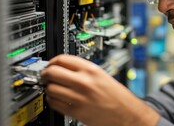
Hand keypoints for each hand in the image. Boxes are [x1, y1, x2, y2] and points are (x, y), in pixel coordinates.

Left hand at [40, 54, 159, 125]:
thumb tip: (65, 67)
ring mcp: (78, 97)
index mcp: (91, 70)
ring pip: (51, 88)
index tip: (51, 63)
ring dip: (49, 88)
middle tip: (46, 75)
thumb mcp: (102, 75)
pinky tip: (57, 99)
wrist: (127, 114)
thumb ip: (84, 70)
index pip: (62, 59)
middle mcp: (84, 82)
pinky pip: (54, 103)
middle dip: (46, 73)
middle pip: (53, 72)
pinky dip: (52, 100)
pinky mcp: (75, 111)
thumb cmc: (118, 97)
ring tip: (53, 88)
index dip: (53, 61)